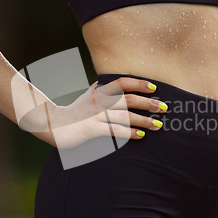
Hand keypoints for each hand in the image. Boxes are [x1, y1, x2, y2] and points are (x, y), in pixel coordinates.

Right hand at [45, 77, 167, 148]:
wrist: (53, 125)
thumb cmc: (74, 112)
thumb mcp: (88, 96)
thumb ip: (102, 90)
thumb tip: (116, 84)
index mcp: (99, 91)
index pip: (122, 82)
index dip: (139, 83)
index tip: (154, 88)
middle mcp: (99, 101)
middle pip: (128, 99)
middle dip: (148, 103)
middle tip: (163, 108)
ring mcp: (95, 115)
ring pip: (124, 115)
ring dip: (143, 120)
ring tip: (157, 125)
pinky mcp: (92, 129)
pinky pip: (115, 130)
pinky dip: (130, 133)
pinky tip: (140, 135)